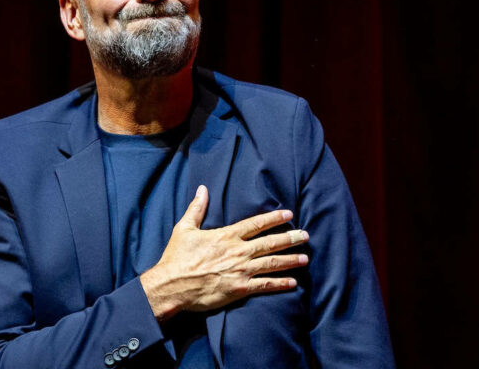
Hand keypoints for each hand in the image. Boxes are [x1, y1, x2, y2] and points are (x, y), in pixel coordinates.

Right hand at [140, 185, 308, 321]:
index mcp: (226, 236)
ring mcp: (241, 271)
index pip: (256, 224)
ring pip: (272, 263)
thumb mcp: (184, 228)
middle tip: (306, 235)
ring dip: (290, 260)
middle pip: (270, 243)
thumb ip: (196, 209)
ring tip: (305, 258)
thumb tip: (202, 189)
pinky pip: (265, 285)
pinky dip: (280, 283)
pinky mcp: (240, 289)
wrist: (172, 285)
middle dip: (290, 238)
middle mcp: (238, 252)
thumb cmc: (177, 257)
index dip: (274, 218)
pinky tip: (292, 282)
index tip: (288, 214)